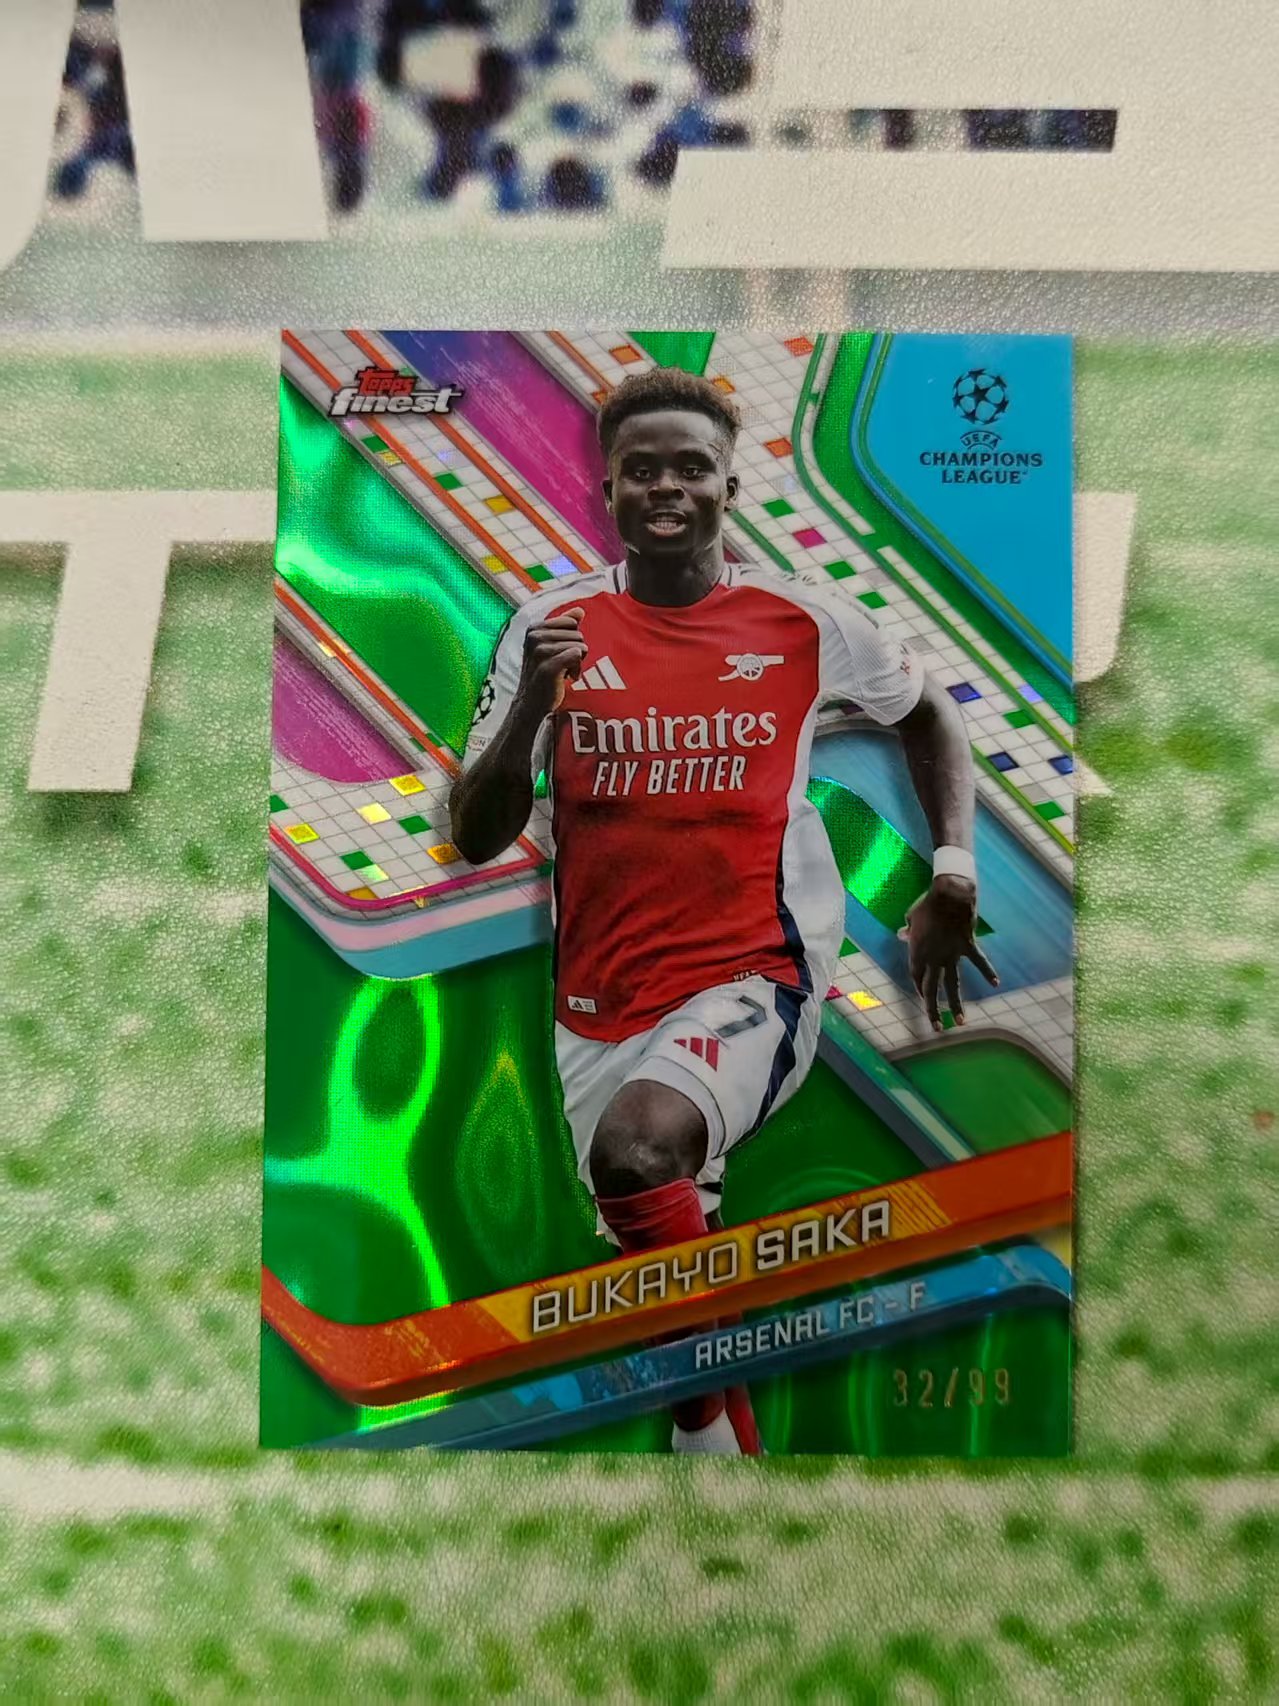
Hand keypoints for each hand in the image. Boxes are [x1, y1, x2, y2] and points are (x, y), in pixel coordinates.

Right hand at [515, 606, 585, 720]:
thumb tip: (580, 611)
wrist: (531, 702)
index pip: (571, 622)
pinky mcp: (547, 667)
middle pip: (577, 634)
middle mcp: (534, 637)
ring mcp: (539, 652)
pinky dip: (576, 669)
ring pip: (579, 646)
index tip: (561, 653)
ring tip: (563, 673)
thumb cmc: (543, 673)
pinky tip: (566, 678)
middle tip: (562, 666)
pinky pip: (577, 655)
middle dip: (576, 651)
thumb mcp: (552, 646)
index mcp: (534, 628)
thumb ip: (565, 626)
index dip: (572, 639)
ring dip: (576, 663)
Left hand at [900, 873, 998, 1031]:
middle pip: (931, 989)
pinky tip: (995, 983)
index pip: (916, 976)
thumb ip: (908, 930)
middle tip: (937, 1028)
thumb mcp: (911, 916)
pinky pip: (979, 962)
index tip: (924, 996)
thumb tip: (901, 935)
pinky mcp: (968, 945)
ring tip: (961, 1023)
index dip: (919, 987)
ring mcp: (951, 953)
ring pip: (954, 984)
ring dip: (957, 1005)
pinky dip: (988, 971)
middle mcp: (933, 957)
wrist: (950, 892)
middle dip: (933, 1010)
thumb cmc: (928, 902)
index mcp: (917, 951)